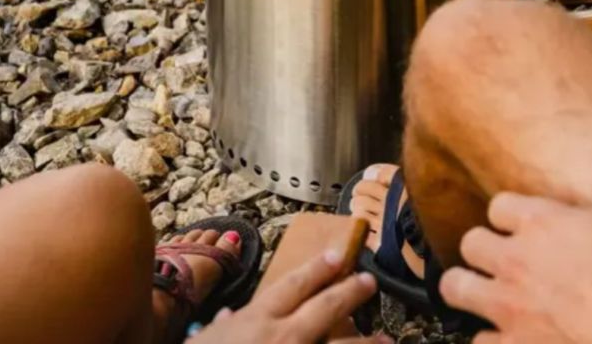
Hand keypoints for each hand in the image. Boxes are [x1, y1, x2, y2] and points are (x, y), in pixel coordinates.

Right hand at [189, 249, 390, 343]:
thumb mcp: (205, 341)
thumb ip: (222, 327)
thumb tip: (229, 315)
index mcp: (257, 320)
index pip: (292, 286)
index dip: (316, 269)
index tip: (337, 255)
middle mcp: (281, 337)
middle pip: (322, 309)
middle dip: (348, 292)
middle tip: (370, 280)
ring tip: (385, 340)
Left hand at [440, 193, 591, 343]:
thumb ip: (590, 219)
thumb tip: (583, 221)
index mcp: (541, 222)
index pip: (499, 206)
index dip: (511, 218)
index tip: (523, 229)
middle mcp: (514, 258)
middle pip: (471, 243)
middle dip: (484, 252)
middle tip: (503, 264)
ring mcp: (508, 305)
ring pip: (456, 287)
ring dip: (468, 290)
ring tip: (485, 299)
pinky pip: (480, 343)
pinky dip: (491, 342)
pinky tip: (506, 341)